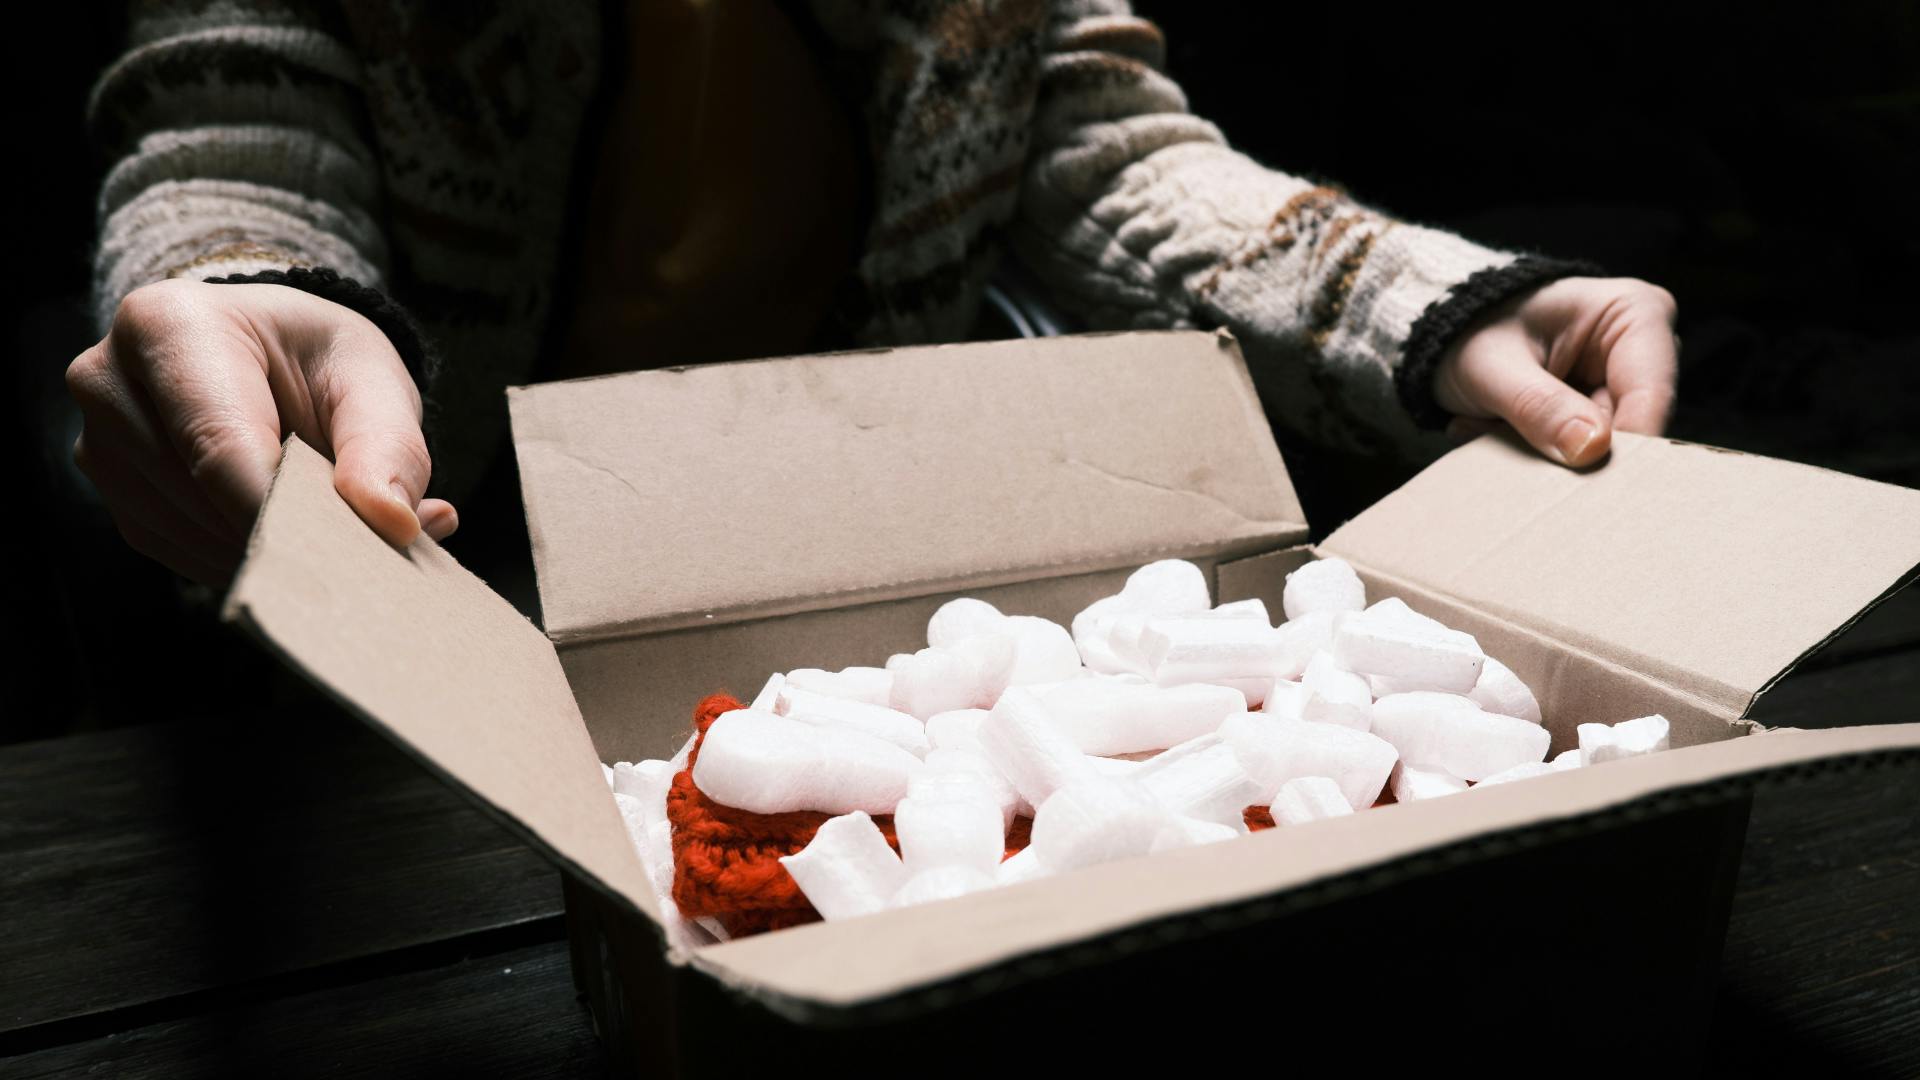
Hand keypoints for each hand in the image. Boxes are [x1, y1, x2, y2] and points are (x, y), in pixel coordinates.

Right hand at [66, 278, 456, 585]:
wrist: (271, 357)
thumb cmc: (318, 359)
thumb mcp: (372, 379)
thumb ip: (390, 448)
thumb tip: (393, 523)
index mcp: (167, 326)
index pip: (220, 448)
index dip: (287, 513)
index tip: (352, 552)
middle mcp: (109, 382)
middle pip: (203, 497)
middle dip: (293, 532)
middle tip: (370, 541)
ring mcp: (101, 445)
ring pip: (194, 536)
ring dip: (276, 550)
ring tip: (335, 522)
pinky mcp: (117, 498)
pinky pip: (186, 555)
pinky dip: (250, 559)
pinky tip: (292, 533)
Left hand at [1431, 276, 1678, 466]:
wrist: (1451, 339)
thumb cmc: (1472, 330)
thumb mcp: (1491, 366)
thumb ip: (1538, 406)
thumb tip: (1591, 449)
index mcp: (1636, 312)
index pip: (1650, 393)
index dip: (1624, 444)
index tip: (1584, 477)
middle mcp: (1644, 350)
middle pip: (1634, 429)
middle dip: (1568, 449)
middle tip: (1508, 437)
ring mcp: (1623, 387)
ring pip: (1603, 451)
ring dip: (1540, 451)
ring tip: (1488, 422)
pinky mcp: (1600, 416)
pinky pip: (1579, 455)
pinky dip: (1532, 452)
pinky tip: (1491, 427)